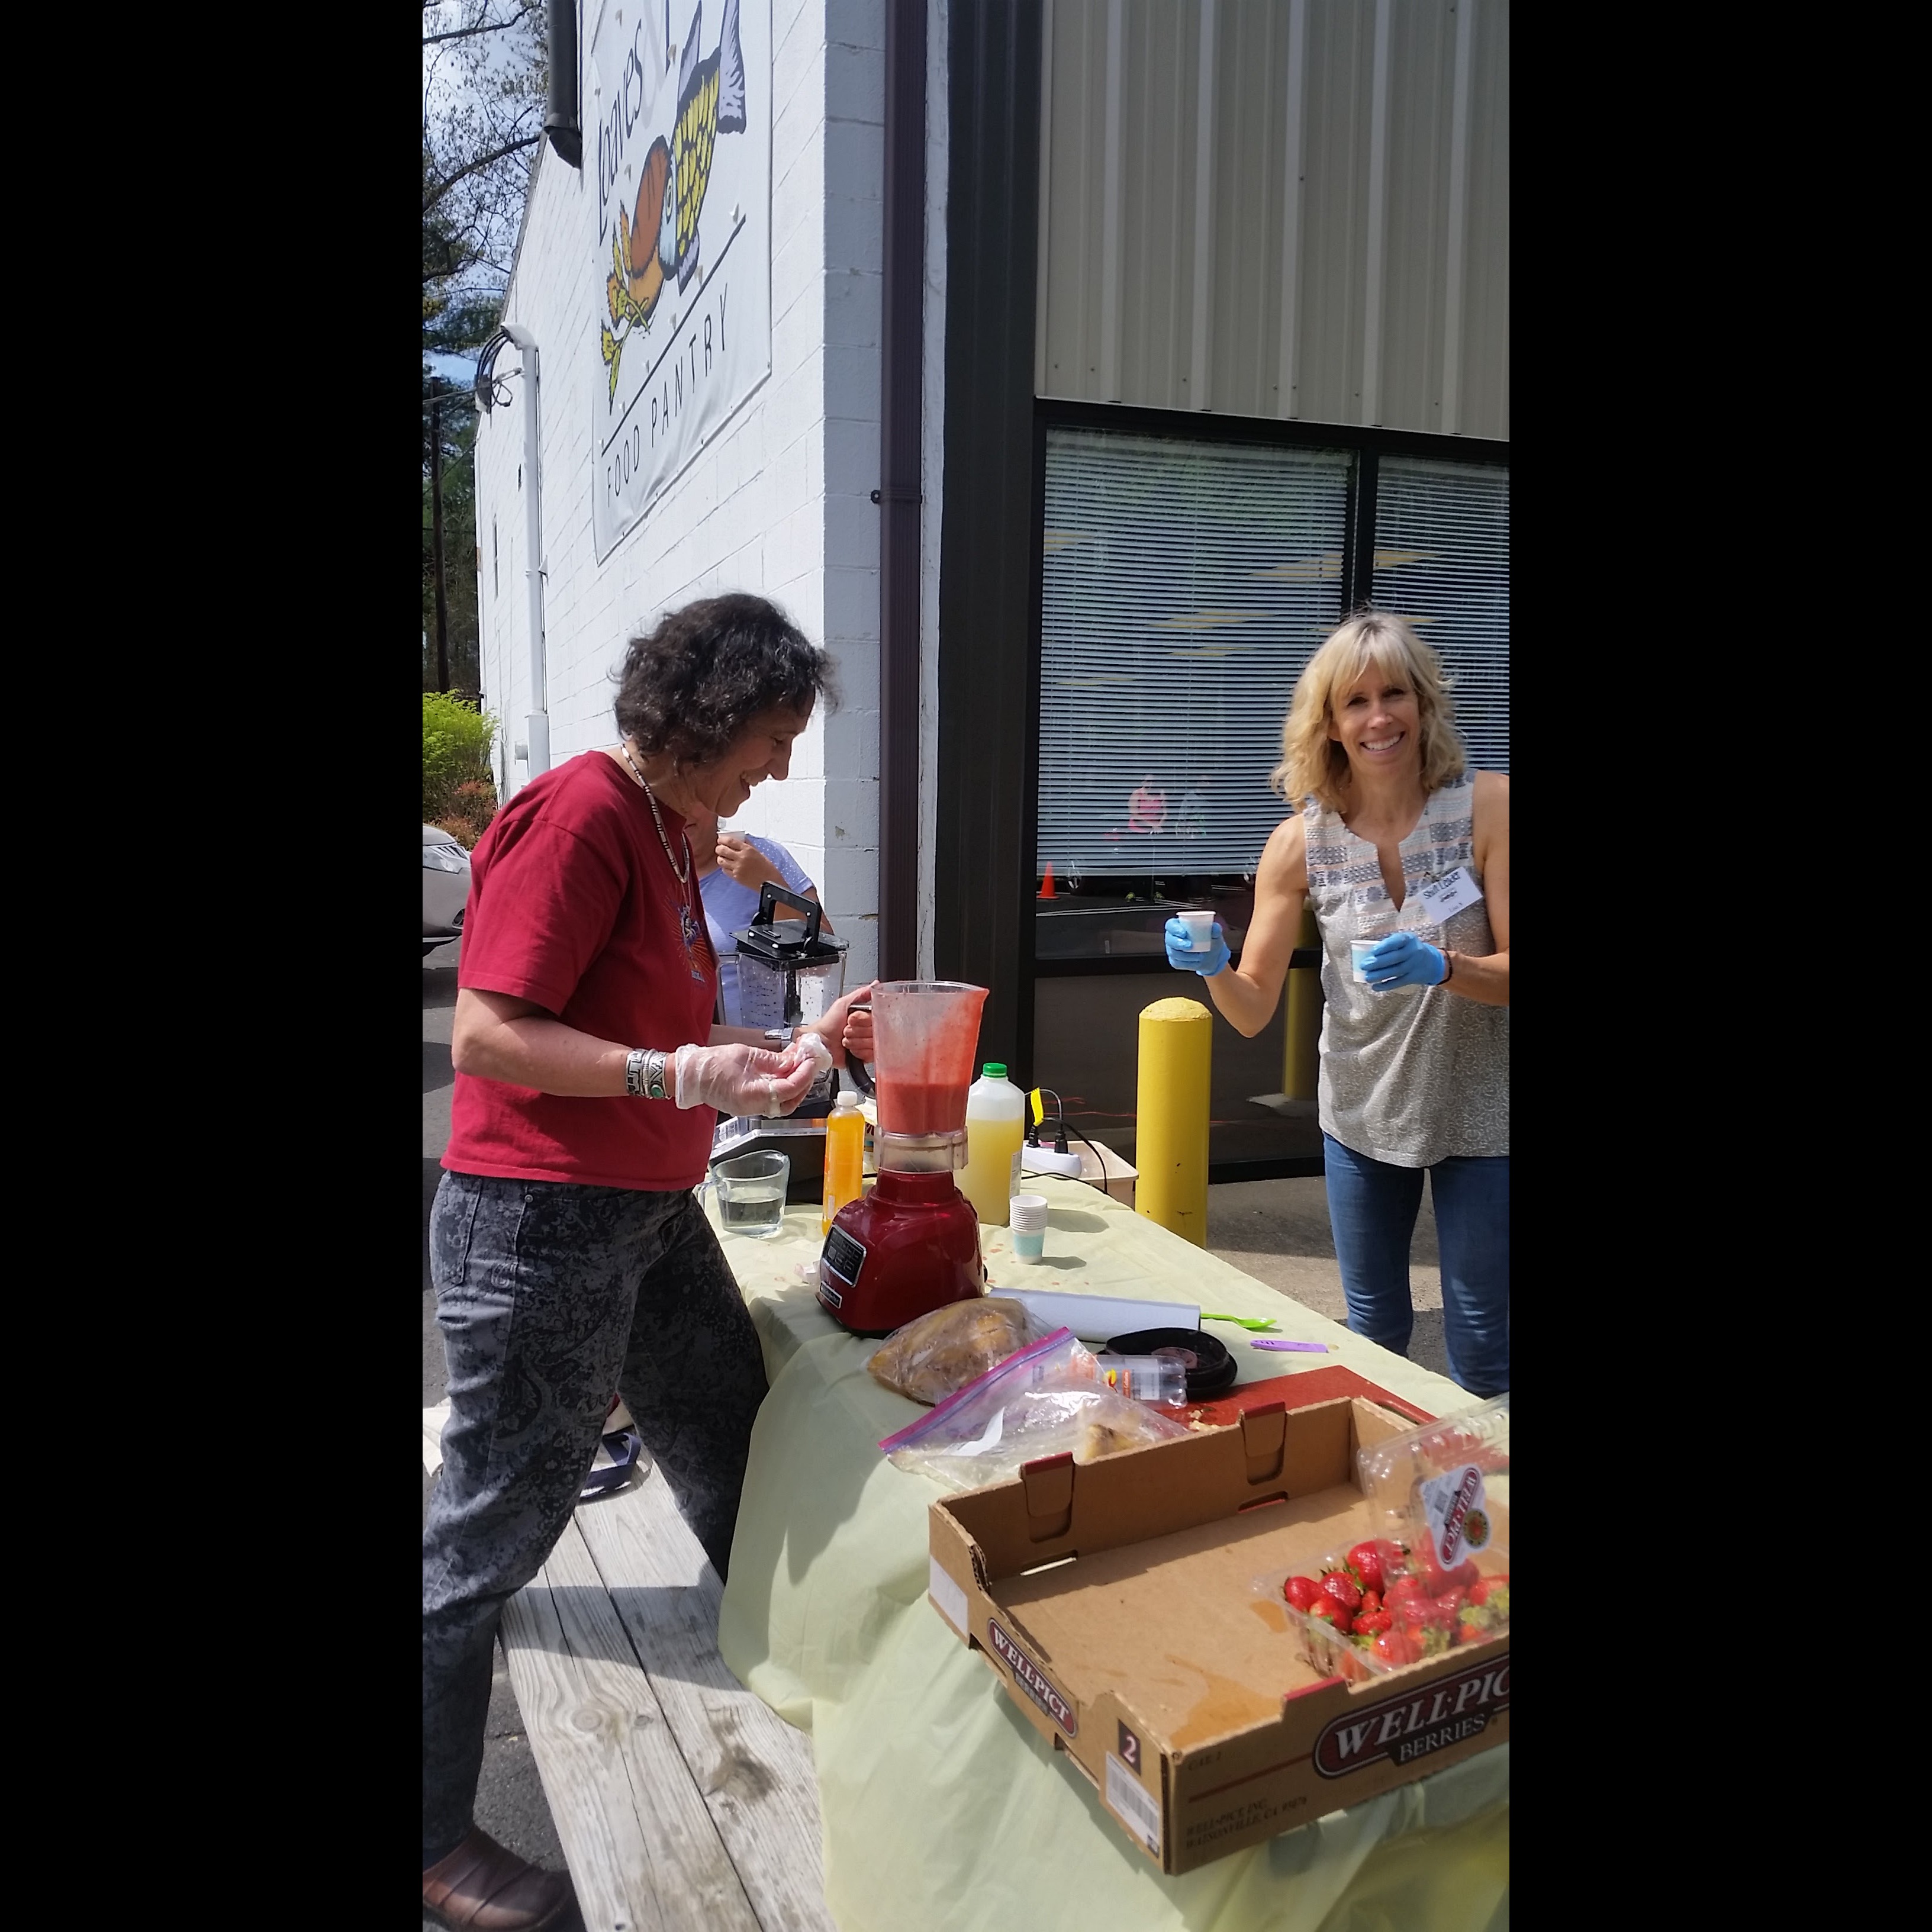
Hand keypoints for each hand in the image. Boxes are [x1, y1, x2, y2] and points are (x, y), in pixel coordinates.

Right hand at [673, 1041, 818, 1116]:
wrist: (691, 1075)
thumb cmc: (712, 1063)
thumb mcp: (745, 1054)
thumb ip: (772, 1061)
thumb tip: (792, 1061)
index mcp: (753, 1094)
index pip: (789, 1088)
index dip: (804, 1074)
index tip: (812, 1059)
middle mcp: (754, 1106)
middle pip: (790, 1101)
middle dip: (804, 1082)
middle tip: (810, 1063)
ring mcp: (751, 1109)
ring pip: (784, 1103)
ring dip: (796, 1086)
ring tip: (800, 1066)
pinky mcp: (749, 1105)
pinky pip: (773, 1100)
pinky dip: (783, 1087)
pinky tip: (786, 1072)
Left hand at [714, 834, 778, 889]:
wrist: (770, 882)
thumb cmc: (767, 868)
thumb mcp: (758, 853)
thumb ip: (748, 845)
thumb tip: (740, 839)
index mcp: (748, 850)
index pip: (730, 841)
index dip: (722, 839)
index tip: (720, 840)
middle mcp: (741, 858)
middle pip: (722, 850)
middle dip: (719, 848)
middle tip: (720, 848)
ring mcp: (737, 868)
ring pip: (721, 860)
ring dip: (720, 858)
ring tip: (723, 858)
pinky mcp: (736, 877)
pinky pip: (724, 870)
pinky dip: (724, 867)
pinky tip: (728, 866)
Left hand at [810, 982, 875, 1067]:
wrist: (820, 1043)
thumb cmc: (829, 1023)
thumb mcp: (843, 1003)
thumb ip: (860, 994)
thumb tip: (875, 985)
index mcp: (866, 1017)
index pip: (877, 1019)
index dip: (863, 1020)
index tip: (851, 1020)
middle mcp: (869, 1030)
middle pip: (875, 1032)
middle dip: (858, 1032)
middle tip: (846, 1030)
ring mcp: (867, 1044)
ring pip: (872, 1044)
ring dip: (856, 1042)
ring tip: (846, 1040)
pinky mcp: (865, 1057)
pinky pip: (870, 1055)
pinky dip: (858, 1052)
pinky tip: (850, 1050)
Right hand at [1164, 917, 1228, 976]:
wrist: (1213, 955)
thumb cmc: (1211, 939)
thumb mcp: (1215, 933)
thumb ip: (1215, 929)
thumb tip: (1214, 928)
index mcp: (1179, 925)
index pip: (1170, 925)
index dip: (1174, 929)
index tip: (1184, 933)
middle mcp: (1172, 937)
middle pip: (1169, 940)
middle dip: (1178, 944)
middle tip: (1190, 946)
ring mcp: (1172, 950)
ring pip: (1173, 953)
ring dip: (1186, 956)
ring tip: (1200, 956)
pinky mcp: (1175, 961)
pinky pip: (1177, 963)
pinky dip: (1188, 964)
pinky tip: (1197, 962)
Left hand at [1362, 930, 1446, 990]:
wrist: (1431, 962)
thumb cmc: (1408, 949)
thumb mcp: (1403, 942)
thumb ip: (1389, 945)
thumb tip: (1368, 956)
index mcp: (1409, 939)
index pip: (1398, 941)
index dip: (1385, 946)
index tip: (1373, 951)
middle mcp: (1414, 951)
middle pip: (1395, 957)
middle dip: (1378, 962)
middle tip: (1364, 965)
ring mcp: (1415, 965)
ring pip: (1396, 971)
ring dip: (1380, 975)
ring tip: (1367, 978)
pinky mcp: (1414, 977)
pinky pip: (1399, 982)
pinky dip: (1386, 985)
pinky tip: (1375, 987)